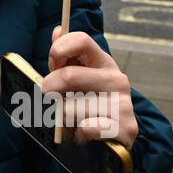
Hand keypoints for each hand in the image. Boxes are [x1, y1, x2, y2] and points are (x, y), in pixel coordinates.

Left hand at [41, 27, 138, 148]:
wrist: (113, 142)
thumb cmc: (88, 105)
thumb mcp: (77, 79)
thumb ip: (66, 57)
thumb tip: (58, 30)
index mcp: (103, 62)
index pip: (81, 40)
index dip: (59, 50)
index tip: (52, 64)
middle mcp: (116, 79)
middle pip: (69, 75)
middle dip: (49, 89)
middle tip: (48, 98)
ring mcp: (122, 104)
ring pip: (71, 107)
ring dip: (63, 118)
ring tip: (72, 121)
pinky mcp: (125, 128)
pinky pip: (86, 128)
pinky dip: (78, 134)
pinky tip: (84, 134)